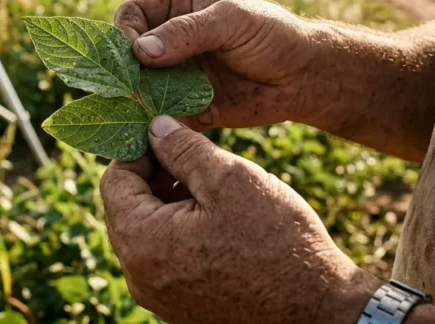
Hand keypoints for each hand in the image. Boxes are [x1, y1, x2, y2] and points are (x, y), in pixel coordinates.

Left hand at [101, 116, 377, 323]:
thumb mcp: (231, 179)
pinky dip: (183, 232)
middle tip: (194, 154)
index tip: (169, 132)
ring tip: (213, 186)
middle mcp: (141, 277)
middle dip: (156, 175)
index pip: (114, 180)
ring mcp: (161, 297)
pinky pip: (168, 259)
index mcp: (142, 242)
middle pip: (128, 209)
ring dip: (171, 203)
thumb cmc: (278, 242)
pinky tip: (220, 220)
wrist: (320, 311)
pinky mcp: (182, 307)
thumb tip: (155, 128)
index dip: (139, 148)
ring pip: (149, 233)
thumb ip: (184, 149)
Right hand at [114, 0, 314, 128]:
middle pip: (129, 53)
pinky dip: (152, 122)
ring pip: (139, 87)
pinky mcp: (187, 107)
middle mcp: (171, 39)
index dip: (126, 32)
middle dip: (124, 70)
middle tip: (127, 87)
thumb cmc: (274, 35)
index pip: (133, 14)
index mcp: (179, 6)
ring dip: (134, 98)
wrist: (306, 77)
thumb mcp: (232, 21)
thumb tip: (141, 51)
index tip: (135, 52)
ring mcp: (178, 75)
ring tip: (137, 110)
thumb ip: (187, 32)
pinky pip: (160, 115)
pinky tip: (151, 129)